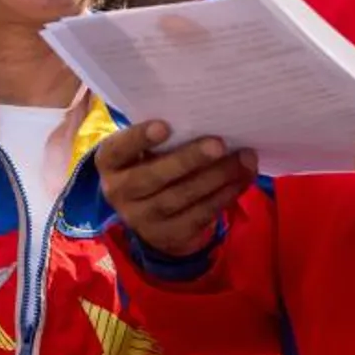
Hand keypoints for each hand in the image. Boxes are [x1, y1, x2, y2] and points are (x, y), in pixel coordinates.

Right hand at [95, 121, 256, 257]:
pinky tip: (241, 179)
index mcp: (110, 162)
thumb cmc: (151, 162)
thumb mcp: (145, 148)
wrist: (149, 213)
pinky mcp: (168, 236)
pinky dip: (224, 196)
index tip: (165, 126)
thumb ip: (164, 135)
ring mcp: (142, 219)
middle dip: (189, 160)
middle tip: (219, 144)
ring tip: (244, 159)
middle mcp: (119, 192)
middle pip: (154, 177)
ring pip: (182, 198)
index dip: (139, 138)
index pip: (118, 149)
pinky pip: (199, 215)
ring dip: (217, 177)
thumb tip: (208, 117)